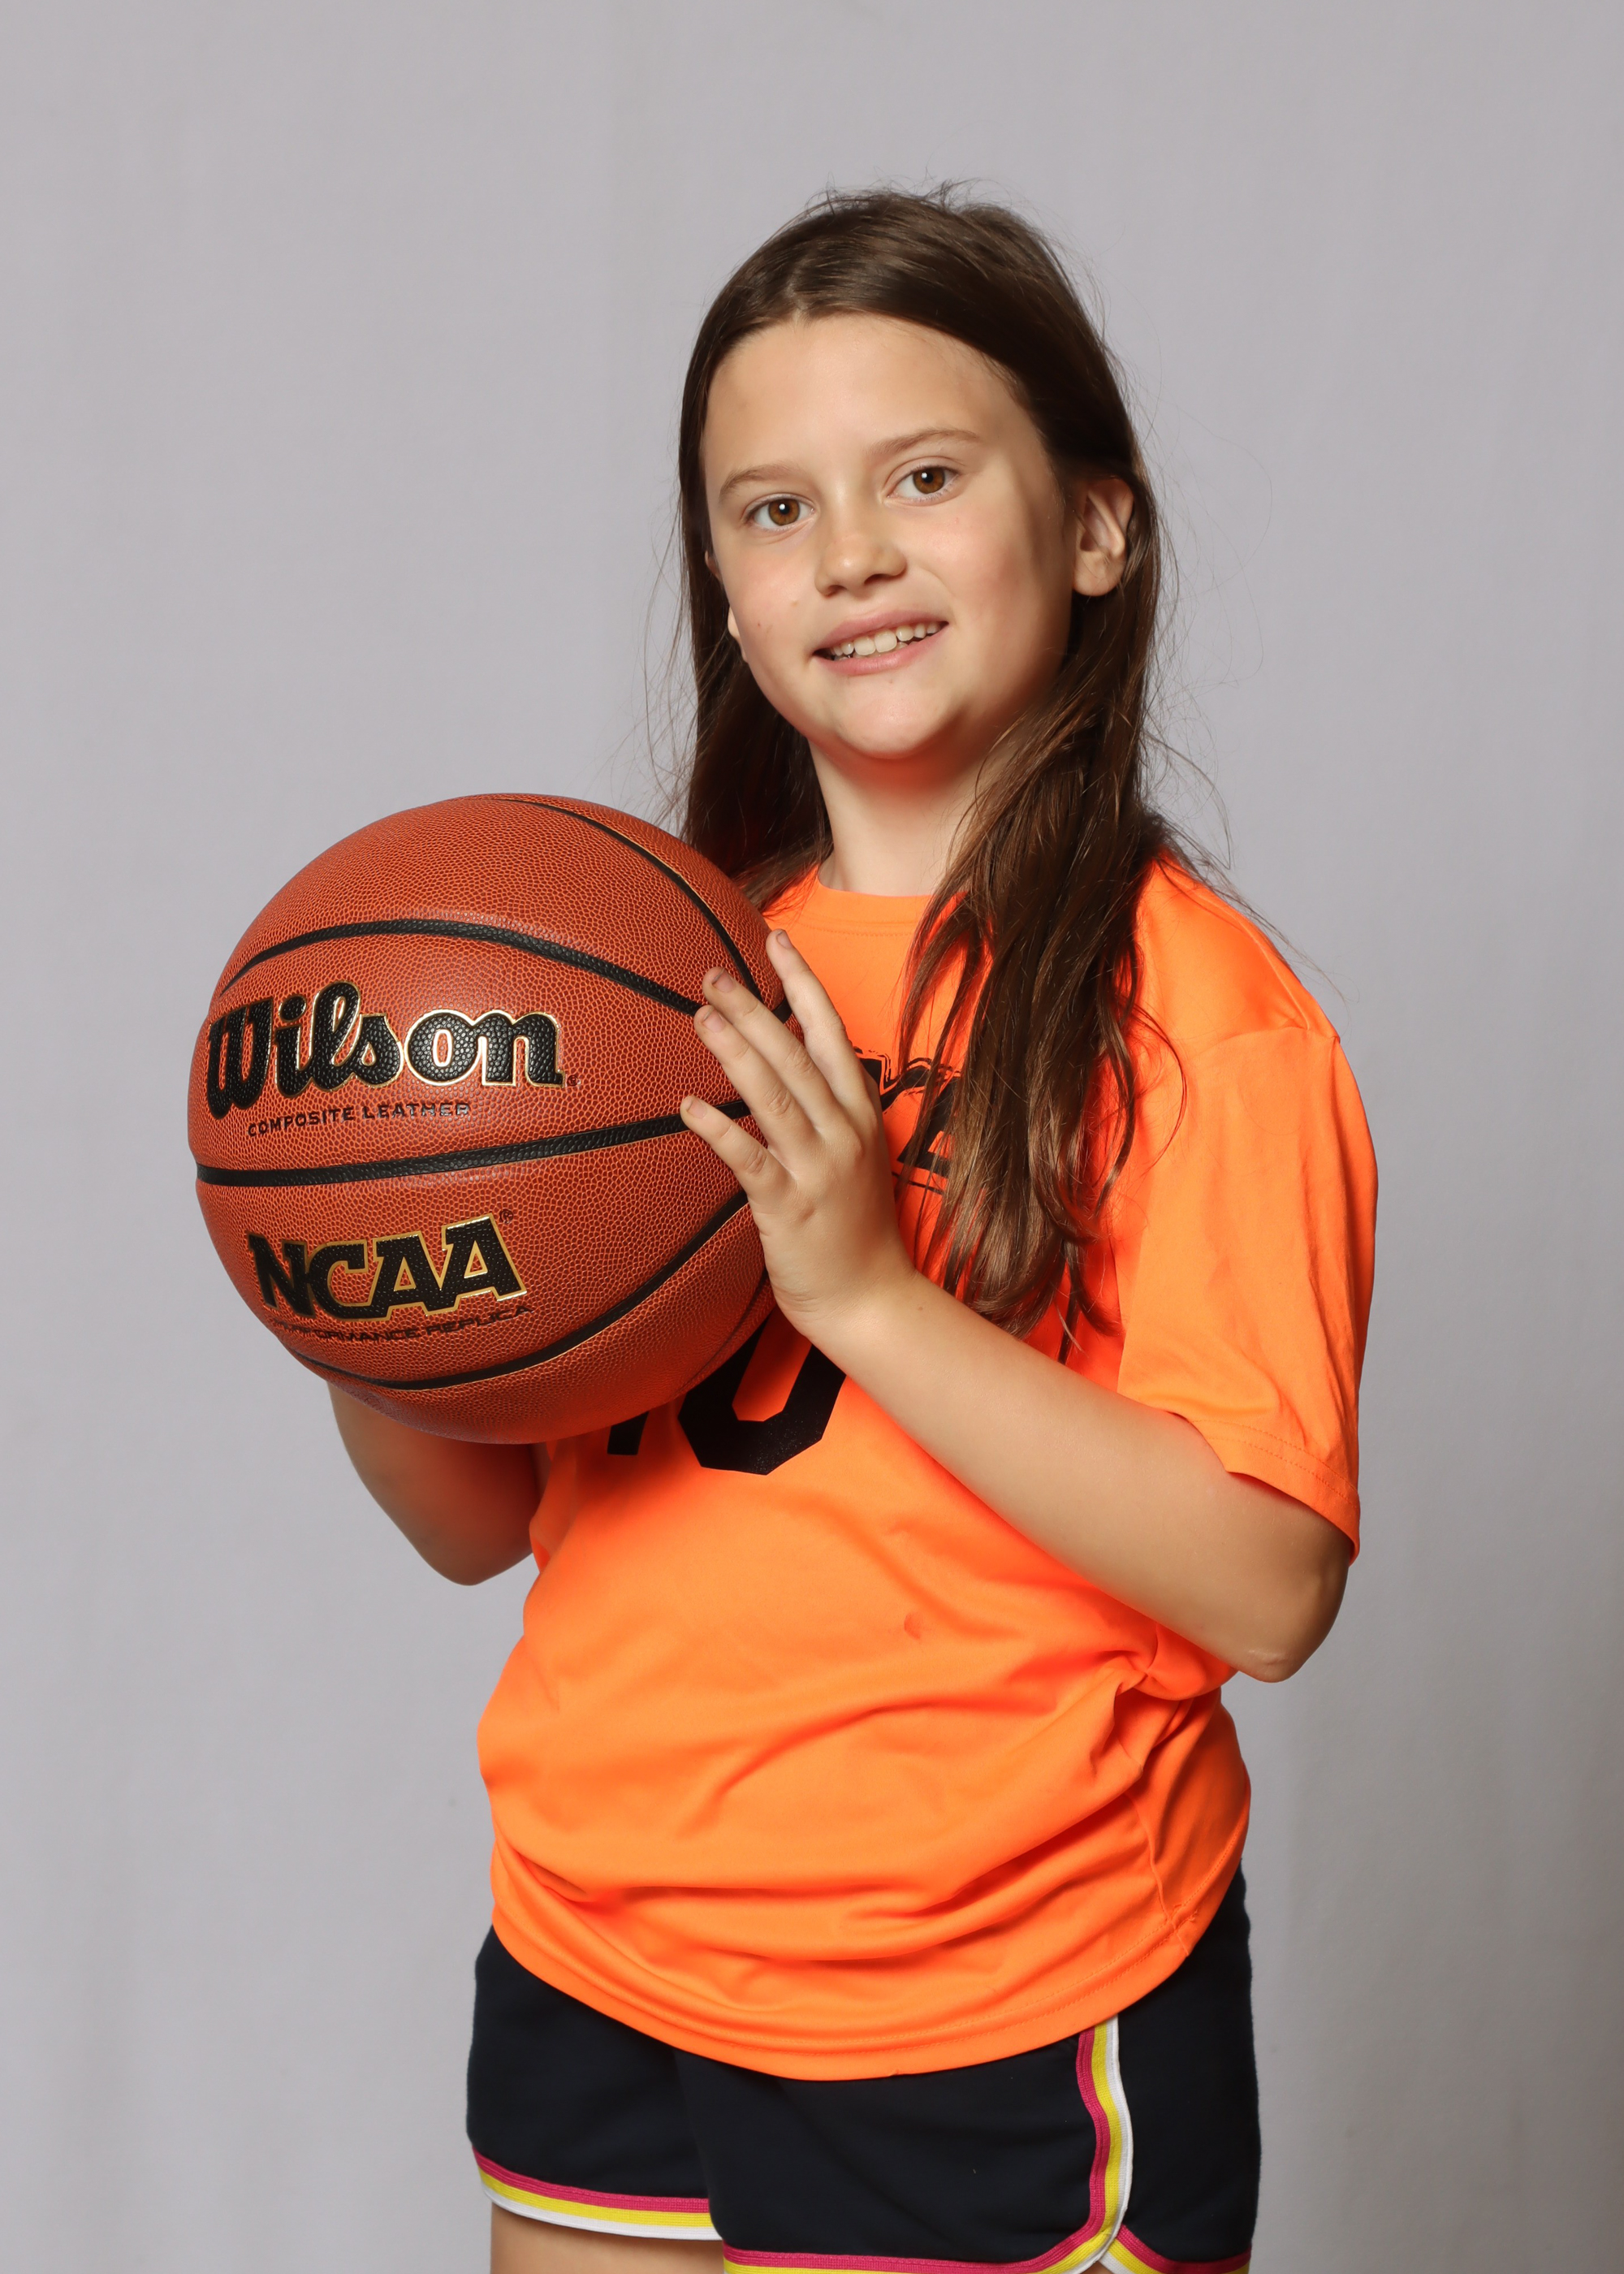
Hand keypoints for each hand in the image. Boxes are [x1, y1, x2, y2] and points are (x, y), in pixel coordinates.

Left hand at [680, 931, 917, 1347]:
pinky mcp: (790, 1208)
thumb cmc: (853, 1228)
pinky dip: (719, 1130)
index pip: (832, 1033)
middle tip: (712, 975)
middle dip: (755, 1008)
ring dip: (736, 1052)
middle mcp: (844, 1133)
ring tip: (701, 1017)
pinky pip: (750, 1160)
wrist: (871, 1300)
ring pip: (775, 1097)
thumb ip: (824, 1110)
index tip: (777, 940)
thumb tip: (777, 1062)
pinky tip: (689, 1105)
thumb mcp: (853, 1156)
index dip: (803, 984)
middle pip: (797, 1055)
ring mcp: (820, 1170)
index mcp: (860, 1114)